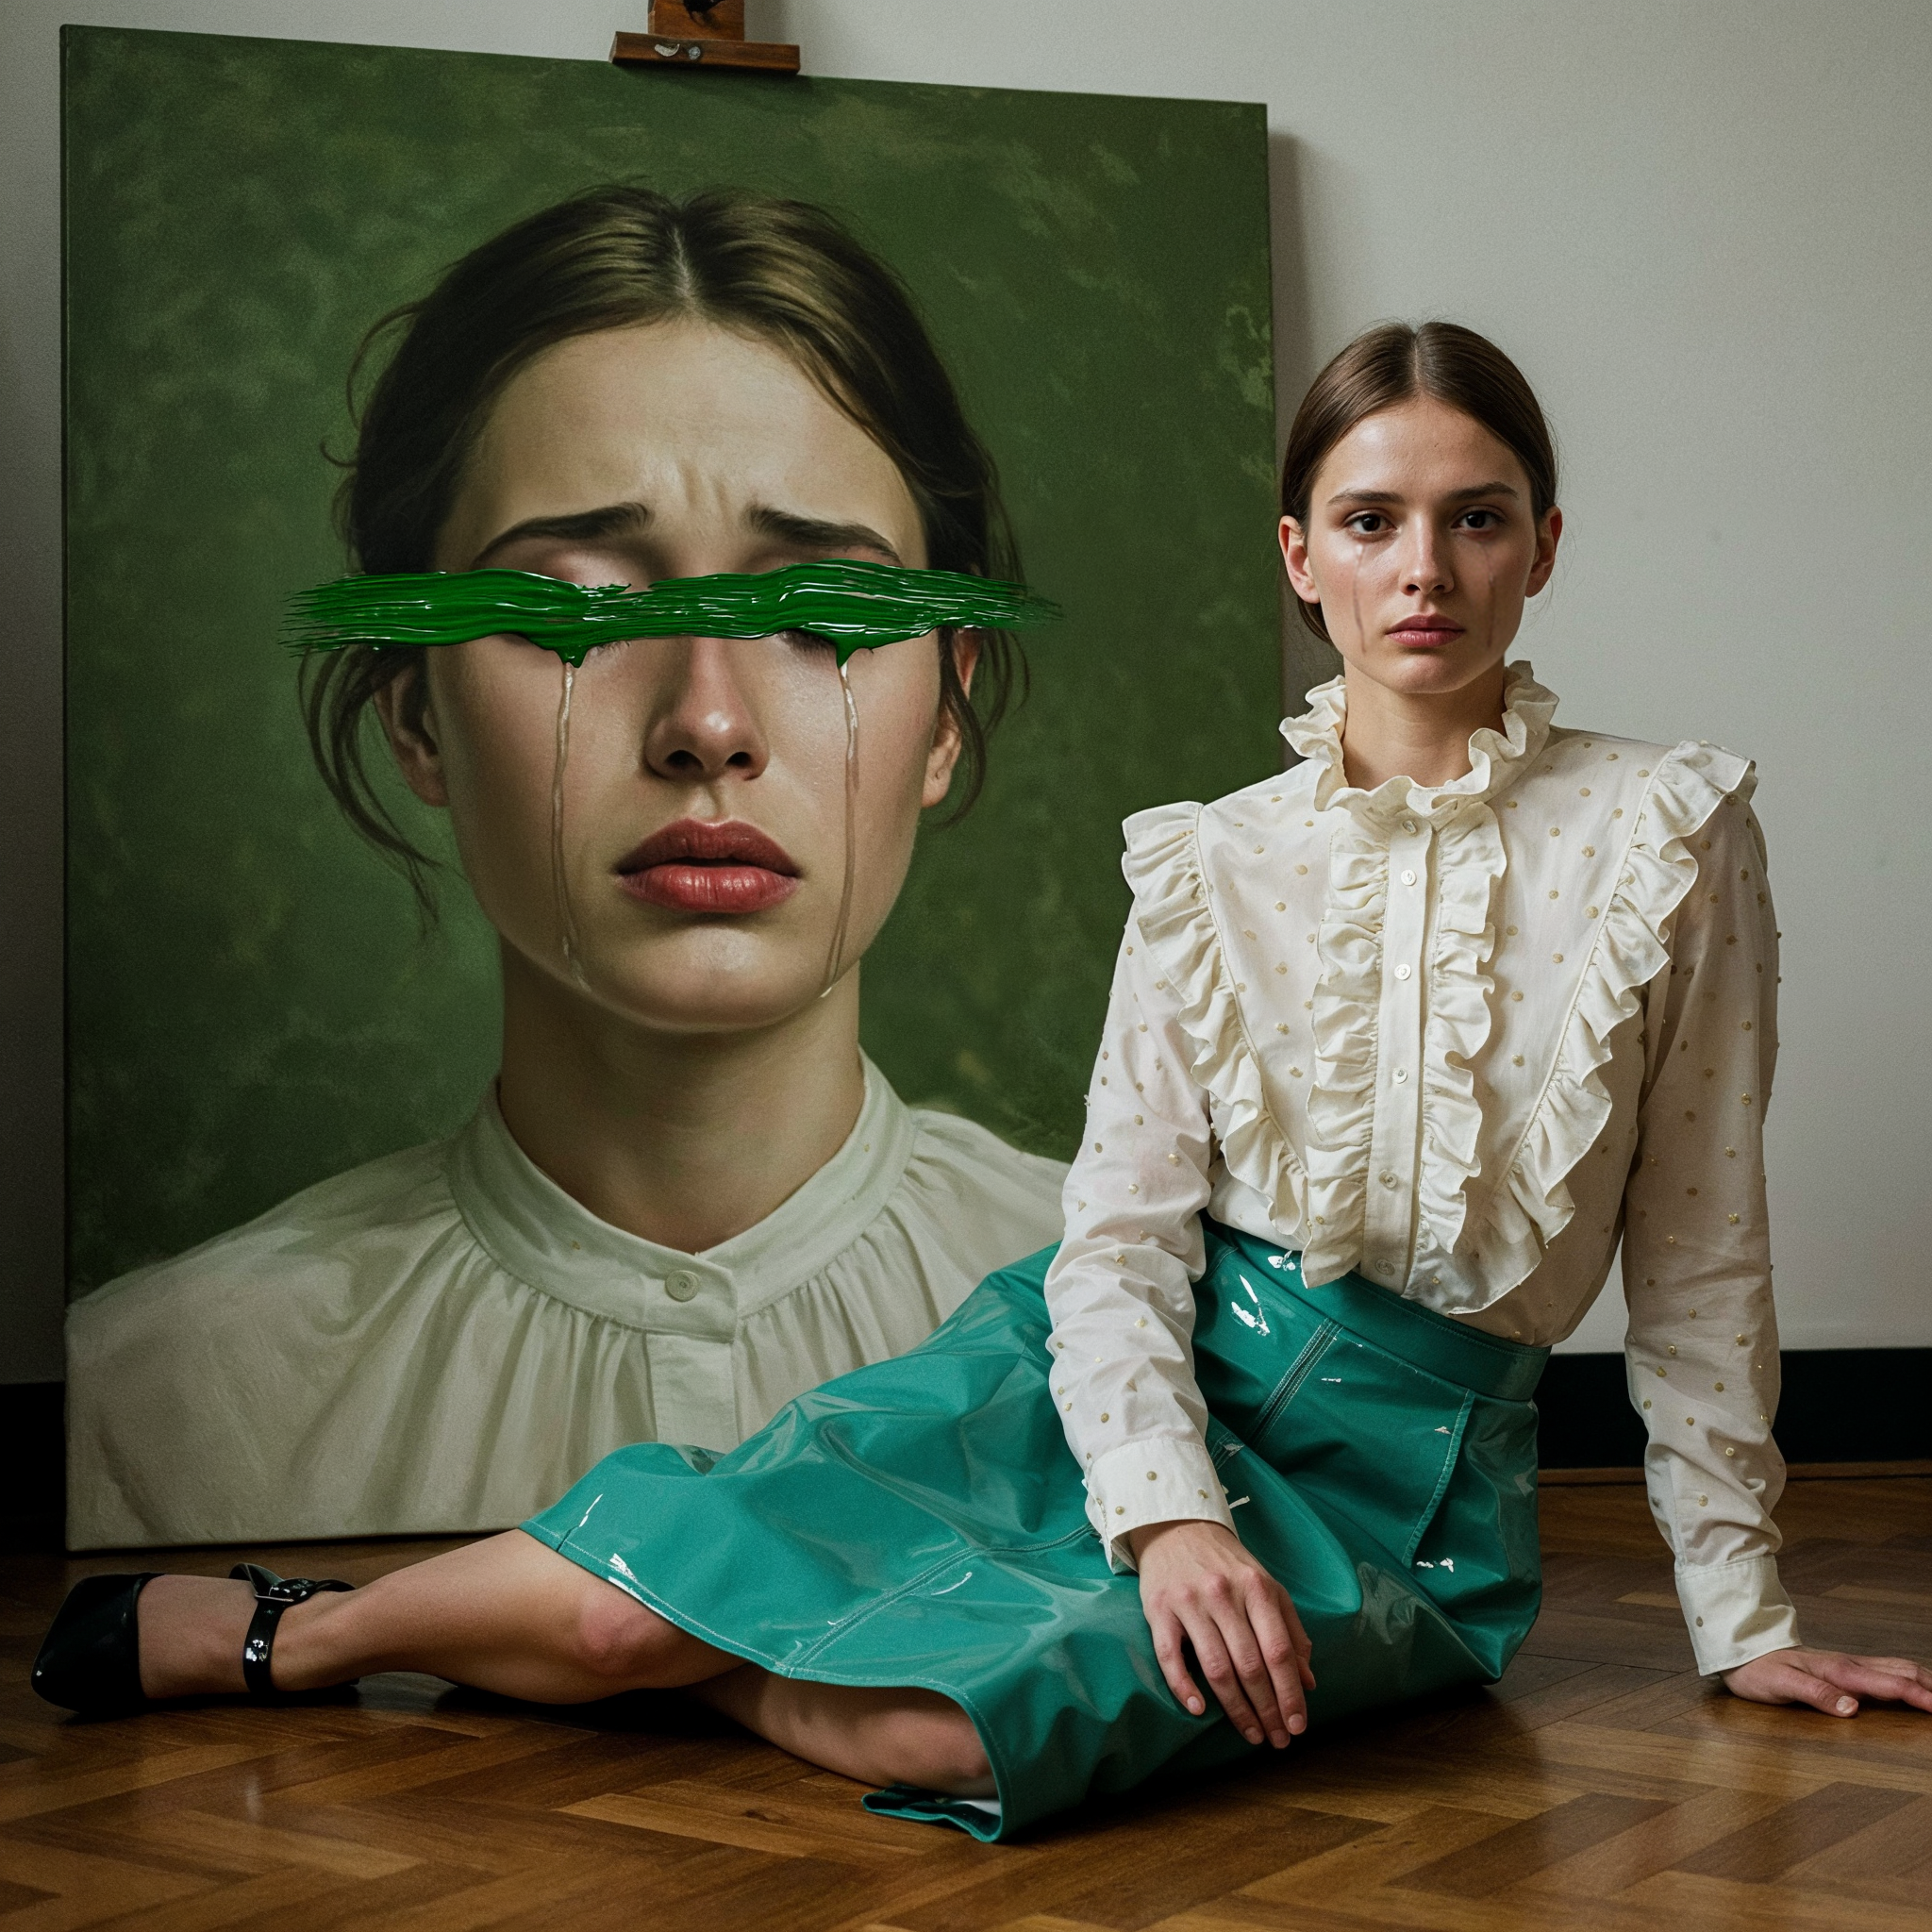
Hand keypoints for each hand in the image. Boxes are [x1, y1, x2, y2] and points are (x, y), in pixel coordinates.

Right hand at [1129, 1517, 1314, 1748]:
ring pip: (1216, 1667)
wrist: (1176, 1527)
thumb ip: (1291, 1630)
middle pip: (1250, 1664)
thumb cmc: (1227, 1564)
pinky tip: (1199, 1710)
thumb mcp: (1266, 1586)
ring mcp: (1189, 1603)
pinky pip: (1170, 1656)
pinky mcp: (1159, 1610)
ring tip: (1251, 1734)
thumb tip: (1308, 1681)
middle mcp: (1224, 1595)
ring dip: (1236, 1709)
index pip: (1278, 1650)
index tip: (1298, 1725)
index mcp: (1256, 1588)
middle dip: (1267, 1709)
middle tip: (1277, 1740)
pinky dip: (1184, 1686)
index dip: (1290, 1693)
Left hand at [1722, 1646, 1931, 1716]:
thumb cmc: (1759, 1670)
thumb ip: (1817, 1695)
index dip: (1920, 1696)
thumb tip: (1852, 1709)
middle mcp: (1848, 1665)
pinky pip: (1884, 1671)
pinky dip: (1908, 1678)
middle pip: (1903, 1670)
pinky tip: (1913, 1687)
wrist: (1741, 1650)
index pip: (1890, 1683)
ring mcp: (1847, 1665)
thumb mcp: (1781, 1686)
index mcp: (1840, 1671)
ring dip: (1924, 1679)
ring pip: (1896, 1667)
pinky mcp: (1843, 1669)